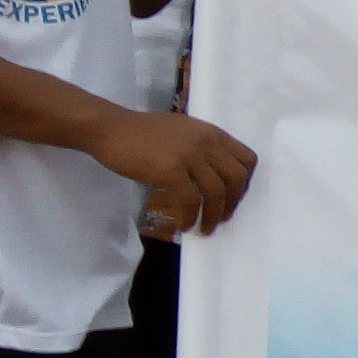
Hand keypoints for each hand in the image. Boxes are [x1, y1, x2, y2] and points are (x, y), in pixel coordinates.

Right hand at [92, 109, 256, 236]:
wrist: (110, 129)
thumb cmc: (142, 133)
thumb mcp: (183, 132)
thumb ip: (202, 147)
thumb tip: (213, 176)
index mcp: (212, 133)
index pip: (247, 159)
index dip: (245, 182)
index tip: (234, 197)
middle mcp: (206, 142)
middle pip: (236, 177)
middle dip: (233, 202)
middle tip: (223, 217)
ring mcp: (189, 156)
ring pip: (216, 192)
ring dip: (213, 215)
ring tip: (205, 229)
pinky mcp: (170, 170)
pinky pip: (190, 200)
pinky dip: (190, 216)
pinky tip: (184, 225)